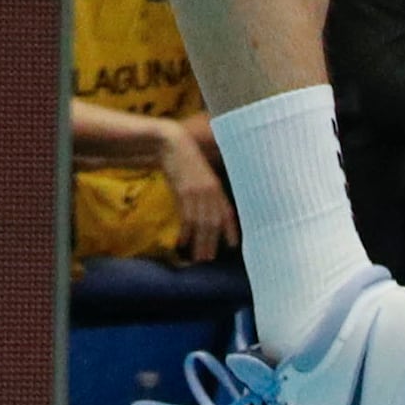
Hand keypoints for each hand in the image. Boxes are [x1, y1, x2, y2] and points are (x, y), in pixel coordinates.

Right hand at [158, 119, 240, 256]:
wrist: (172, 144)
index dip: (230, 230)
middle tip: (208, 259)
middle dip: (211, 243)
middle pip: (214, 223)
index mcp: (217, 187)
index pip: (227, 213)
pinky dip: (186, 232)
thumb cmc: (186, 161)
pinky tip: (183, 242)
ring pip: (201, 223)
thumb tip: (209, 209)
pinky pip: (186, 217)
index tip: (232, 246)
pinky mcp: (183, 192)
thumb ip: (207, 191)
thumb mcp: (200, 176)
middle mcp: (210, 192)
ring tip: (198, 257)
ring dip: (200, 242)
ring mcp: (197, 192)